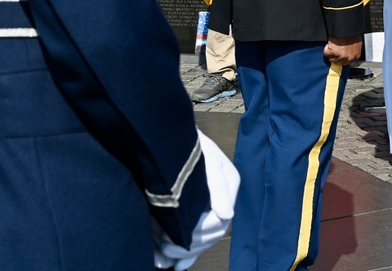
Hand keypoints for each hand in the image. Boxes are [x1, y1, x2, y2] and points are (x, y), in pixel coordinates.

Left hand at [153, 130, 238, 269]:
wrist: (168, 135)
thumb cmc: (189, 144)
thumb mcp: (206, 161)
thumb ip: (217, 187)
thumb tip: (227, 214)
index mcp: (228, 188)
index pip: (218, 223)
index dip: (198, 236)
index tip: (174, 241)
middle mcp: (220, 201)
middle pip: (210, 235)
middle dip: (188, 247)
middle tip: (165, 250)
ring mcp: (207, 206)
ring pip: (201, 240)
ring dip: (184, 253)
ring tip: (163, 257)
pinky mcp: (194, 210)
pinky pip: (192, 237)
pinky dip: (182, 253)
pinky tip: (172, 264)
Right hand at [323, 35, 362, 65]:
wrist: (347, 28)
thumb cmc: (352, 33)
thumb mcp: (357, 44)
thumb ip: (353, 51)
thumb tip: (348, 53)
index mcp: (356, 56)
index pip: (347, 63)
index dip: (342, 59)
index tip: (339, 56)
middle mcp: (349, 58)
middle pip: (338, 62)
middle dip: (336, 56)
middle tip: (335, 49)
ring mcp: (341, 56)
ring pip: (331, 59)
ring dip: (330, 53)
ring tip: (333, 45)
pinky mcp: (334, 52)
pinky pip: (326, 53)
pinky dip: (326, 48)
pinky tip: (330, 43)